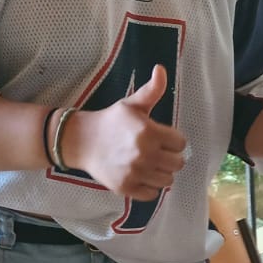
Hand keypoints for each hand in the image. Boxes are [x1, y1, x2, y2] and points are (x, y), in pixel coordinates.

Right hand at [65, 65, 186, 200]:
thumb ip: (151, 91)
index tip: (163, 139)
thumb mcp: (131, 104)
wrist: (81, 141)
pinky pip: (152, 194)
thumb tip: (161, 68)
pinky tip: (142, 176)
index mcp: (149, 132)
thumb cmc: (111, 121)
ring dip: (162, 173)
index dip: (174, 140)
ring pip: (168, 181)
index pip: (181, 143)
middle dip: (171, 157)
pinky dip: (150, 187)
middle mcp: (144, 154)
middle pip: (178, 163)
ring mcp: (135, 173)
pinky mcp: (126, 187)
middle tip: (158, 153)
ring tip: (151, 165)